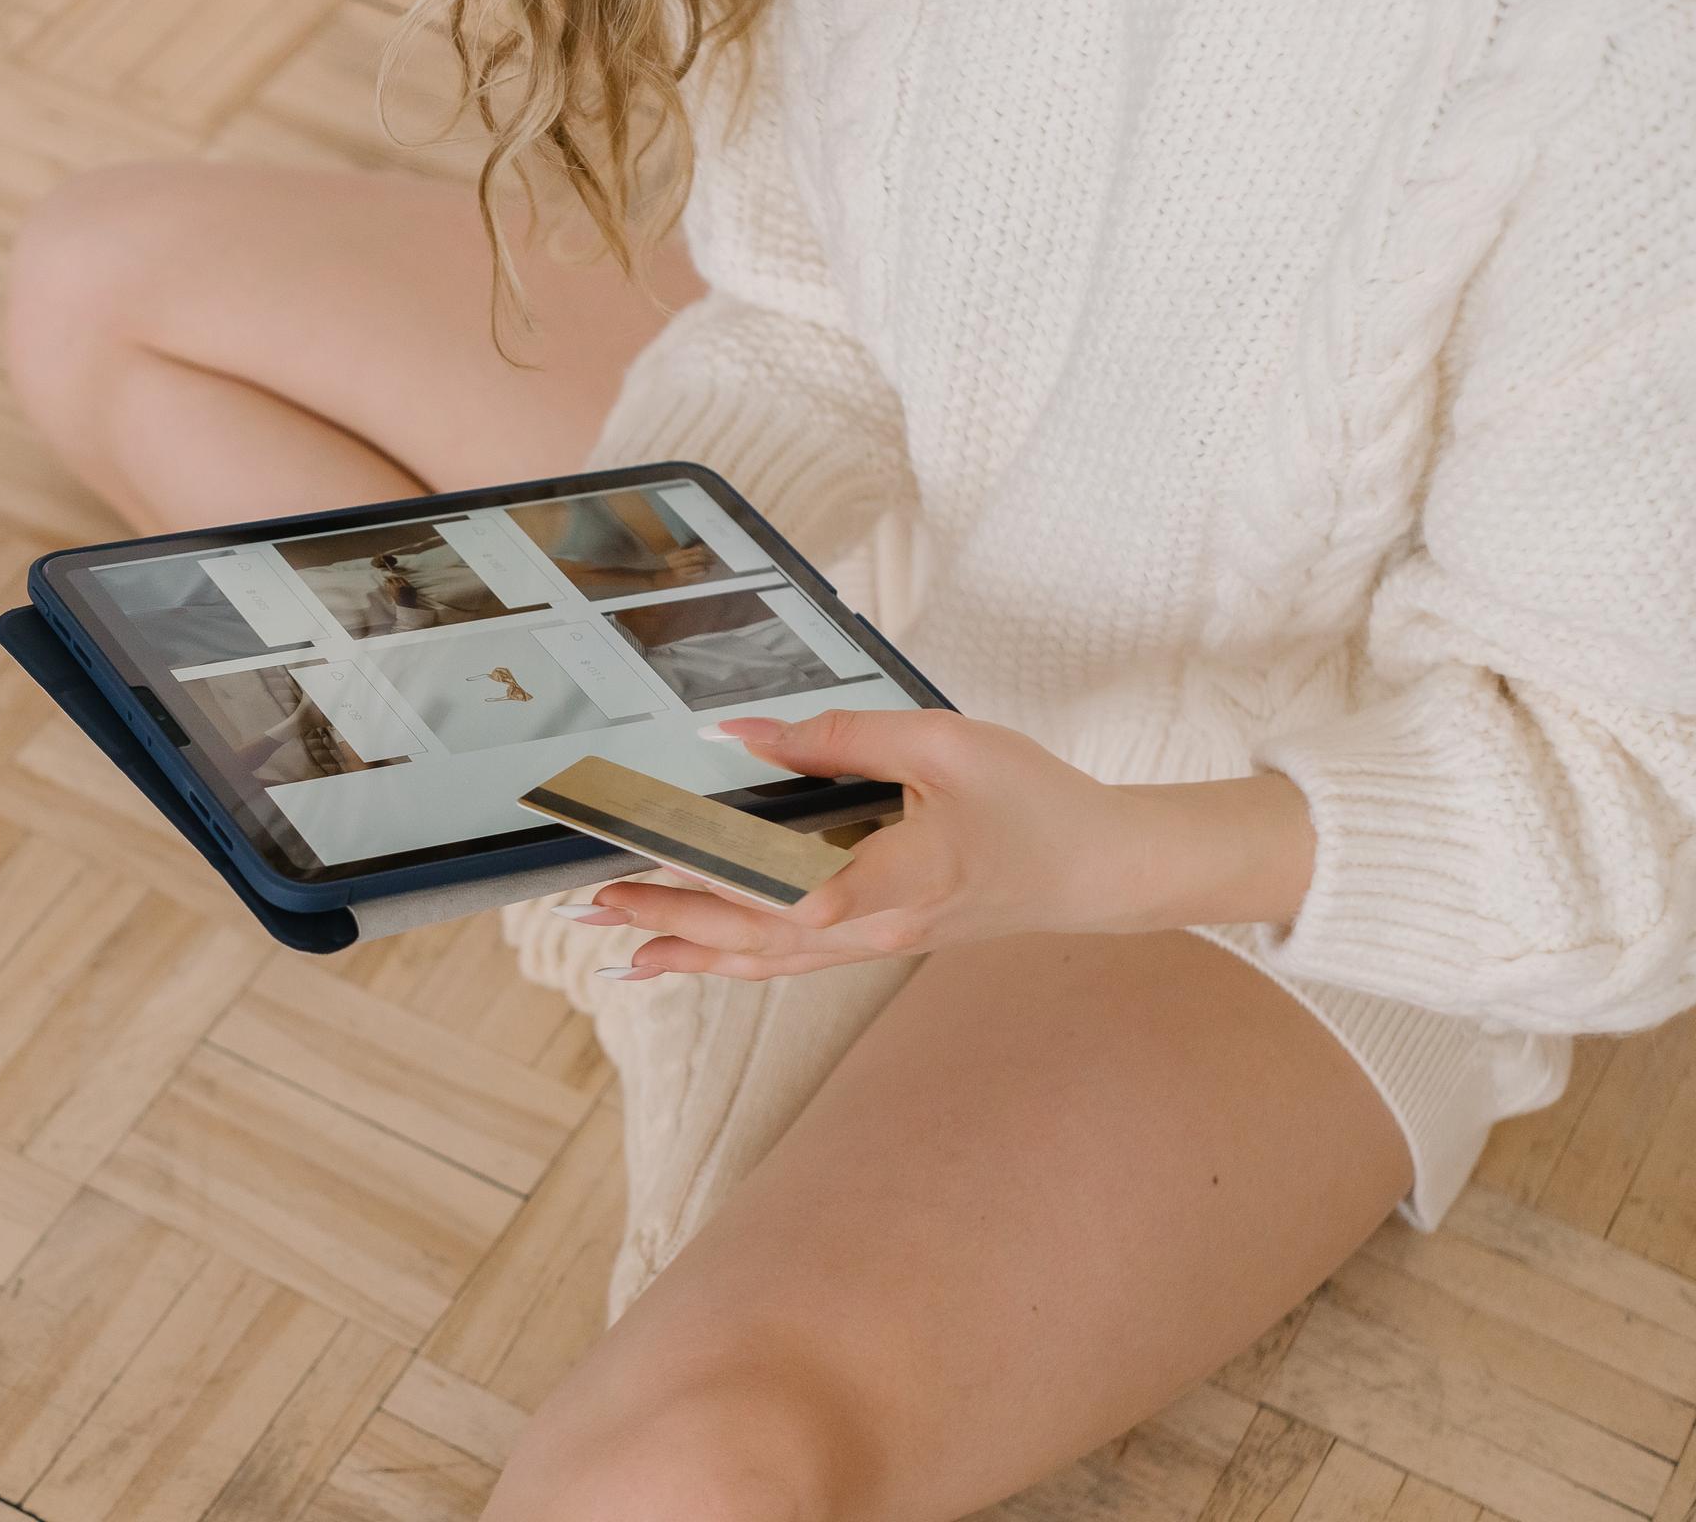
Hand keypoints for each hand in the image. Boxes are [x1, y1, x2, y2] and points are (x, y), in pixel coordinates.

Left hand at [553, 710, 1317, 981]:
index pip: (772, 888)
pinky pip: (792, 959)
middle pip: (749, 934)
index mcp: (888, 881)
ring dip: (692, 952)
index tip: (637, 861)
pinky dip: (737, 960)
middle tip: (597, 906)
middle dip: (668, 920)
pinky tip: (702, 957)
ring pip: (765, 958)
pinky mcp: (880, 938)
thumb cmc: (1034, 805)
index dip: (700, 880)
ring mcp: (875, 941)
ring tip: (624, 951)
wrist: (1099, 869)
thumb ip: (839, 738)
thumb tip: (746, 735)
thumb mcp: (941, 745)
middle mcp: (872, 926)